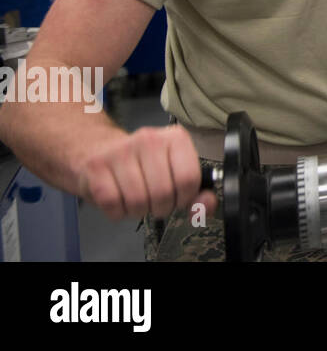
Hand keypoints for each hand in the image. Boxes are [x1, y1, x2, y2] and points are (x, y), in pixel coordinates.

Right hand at [76, 125, 214, 221]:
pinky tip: (119, 200)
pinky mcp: (96, 166)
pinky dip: (118, 212)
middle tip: (154, 202)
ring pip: (138, 201)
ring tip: (136, 200)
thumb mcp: (174, 172)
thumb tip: (207, 205)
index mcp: (175, 138)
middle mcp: (149, 139)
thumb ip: (196, 191)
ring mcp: (120, 151)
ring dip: (138, 211)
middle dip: (160, 207)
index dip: (184, 198)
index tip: (177, 198)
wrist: (96, 150)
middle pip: (164, 193)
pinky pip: (113, 204)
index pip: (189, 178)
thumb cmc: (141, 164)